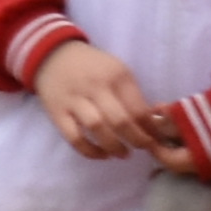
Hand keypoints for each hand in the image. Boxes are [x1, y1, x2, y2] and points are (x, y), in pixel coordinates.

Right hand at [32, 39, 167, 159]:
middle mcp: (96, 87)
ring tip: (122, 154)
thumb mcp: (117, 71)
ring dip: (113, 146)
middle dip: (136, 140)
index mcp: (117, 76)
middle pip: (120, 121)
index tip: (156, 139)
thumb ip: (131, 95)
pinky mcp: (57, 112)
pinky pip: (73, 137)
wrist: (54, 56)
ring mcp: (74, 100)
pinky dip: (89, 150)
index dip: (151, 129)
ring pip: (97, 128)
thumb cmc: (93, 66)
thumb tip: (149, 124)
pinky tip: (101, 154)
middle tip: (142, 148)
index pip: (139, 109)